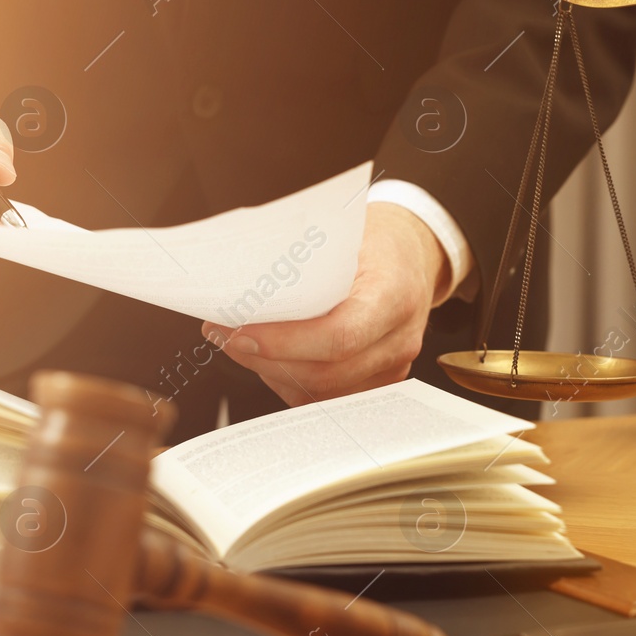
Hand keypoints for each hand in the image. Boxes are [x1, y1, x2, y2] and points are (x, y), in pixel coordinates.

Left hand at [203, 203, 450, 405]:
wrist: (413, 257)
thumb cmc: (372, 241)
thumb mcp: (342, 236)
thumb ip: (300, 267)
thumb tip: (233, 287)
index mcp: (394, 294)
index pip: (338, 336)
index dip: (283, 343)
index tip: (238, 332)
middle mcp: (399, 338)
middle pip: (325, 373)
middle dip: (265, 360)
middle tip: (223, 335)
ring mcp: (393, 366)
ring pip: (322, 393)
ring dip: (271, 373)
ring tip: (236, 344)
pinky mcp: (380, 383)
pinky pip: (327, 398)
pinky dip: (289, 383)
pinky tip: (266, 359)